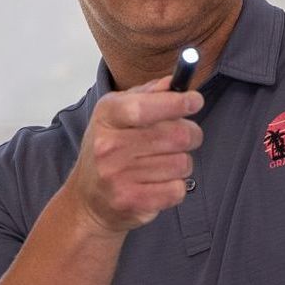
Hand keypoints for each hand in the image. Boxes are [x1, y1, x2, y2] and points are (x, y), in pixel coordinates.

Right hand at [64, 76, 203, 233]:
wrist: (88, 200)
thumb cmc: (110, 149)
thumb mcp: (119, 113)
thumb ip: (149, 94)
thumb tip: (175, 82)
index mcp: (107, 116)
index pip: (144, 107)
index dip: (176, 103)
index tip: (195, 100)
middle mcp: (109, 146)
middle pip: (176, 135)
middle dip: (192, 134)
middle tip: (186, 136)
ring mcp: (118, 176)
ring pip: (182, 163)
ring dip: (182, 163)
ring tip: (164, 163)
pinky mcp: (132, 202)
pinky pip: (177, 189)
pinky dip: (176, 186)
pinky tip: (159, 183)